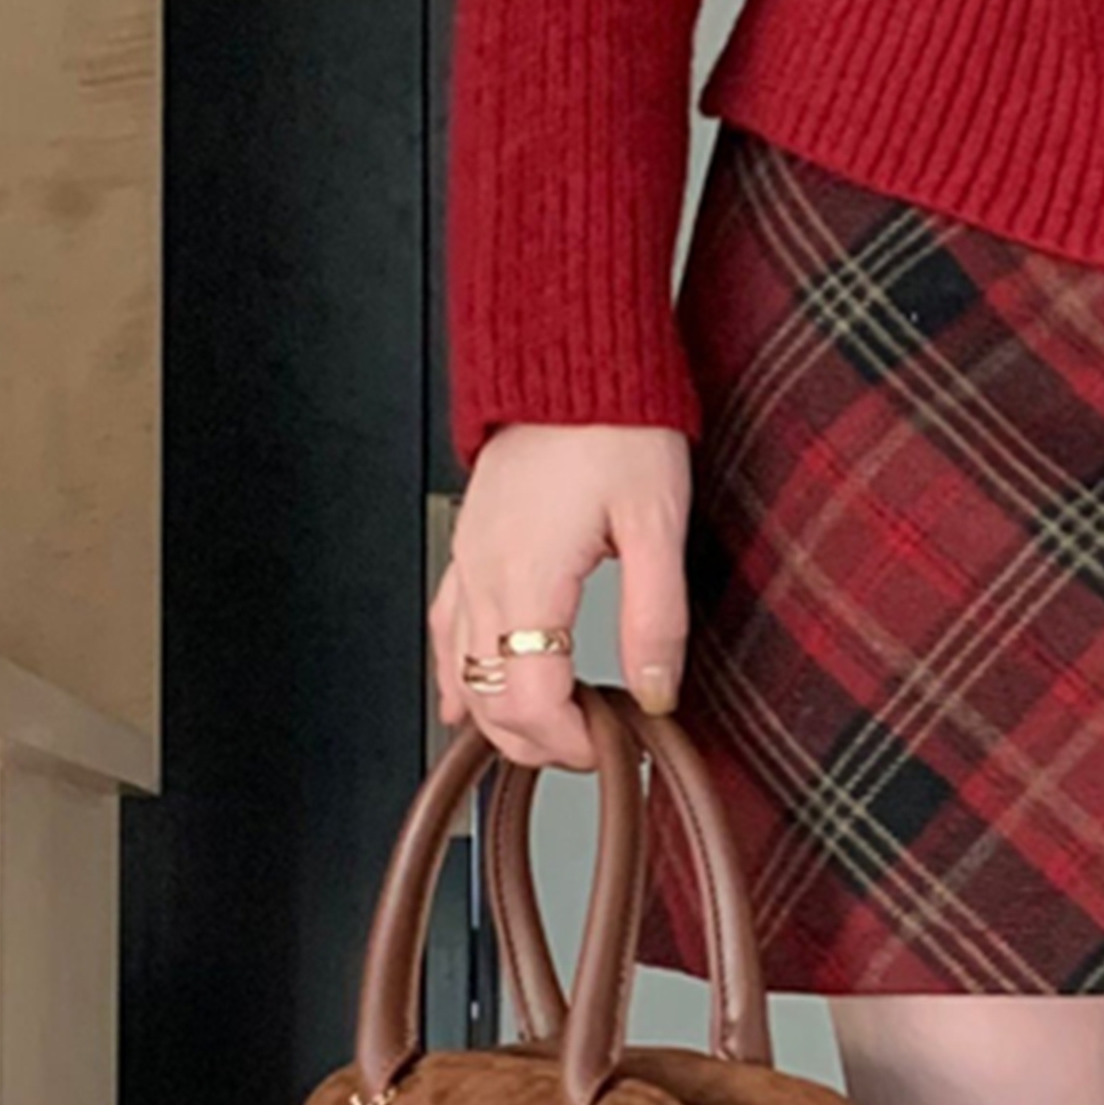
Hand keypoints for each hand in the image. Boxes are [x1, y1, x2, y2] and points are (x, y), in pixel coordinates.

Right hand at [429, 422, 693, 767]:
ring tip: (550, 732)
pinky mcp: (469, 545)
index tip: (609, 748)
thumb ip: (656, 620)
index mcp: (527, 578)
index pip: (529, 703)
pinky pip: (446, 628)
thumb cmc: (615, 425)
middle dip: (536, 741)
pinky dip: (459, 674)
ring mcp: (469, 560)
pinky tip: (468, 699)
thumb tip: (656, 694)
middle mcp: (485, 574)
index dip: (568, 744)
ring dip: (499, 715)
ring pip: (460, 671)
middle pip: (488, 699)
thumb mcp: (656, 525)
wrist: (569, 356)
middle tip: (591, 747)